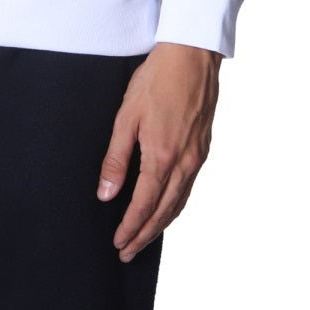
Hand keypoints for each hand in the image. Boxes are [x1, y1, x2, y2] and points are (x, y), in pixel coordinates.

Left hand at [97, 42, 221, 261]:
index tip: (118, 243)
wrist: (192, 56)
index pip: (143, 206)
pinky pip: (189, 189)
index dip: (130, 228)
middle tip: (128, 252)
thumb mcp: (127, 115)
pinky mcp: (203, 149)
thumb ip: (116, 157)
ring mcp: (197, 158)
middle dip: (145, 235)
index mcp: (162, 157)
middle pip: (163, 212)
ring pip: (179, 203)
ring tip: (144, 237)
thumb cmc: (156, 79)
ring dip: (161, 224)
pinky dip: (175, 206)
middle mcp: (184, 164)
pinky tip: (167, 207)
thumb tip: (105, 193)